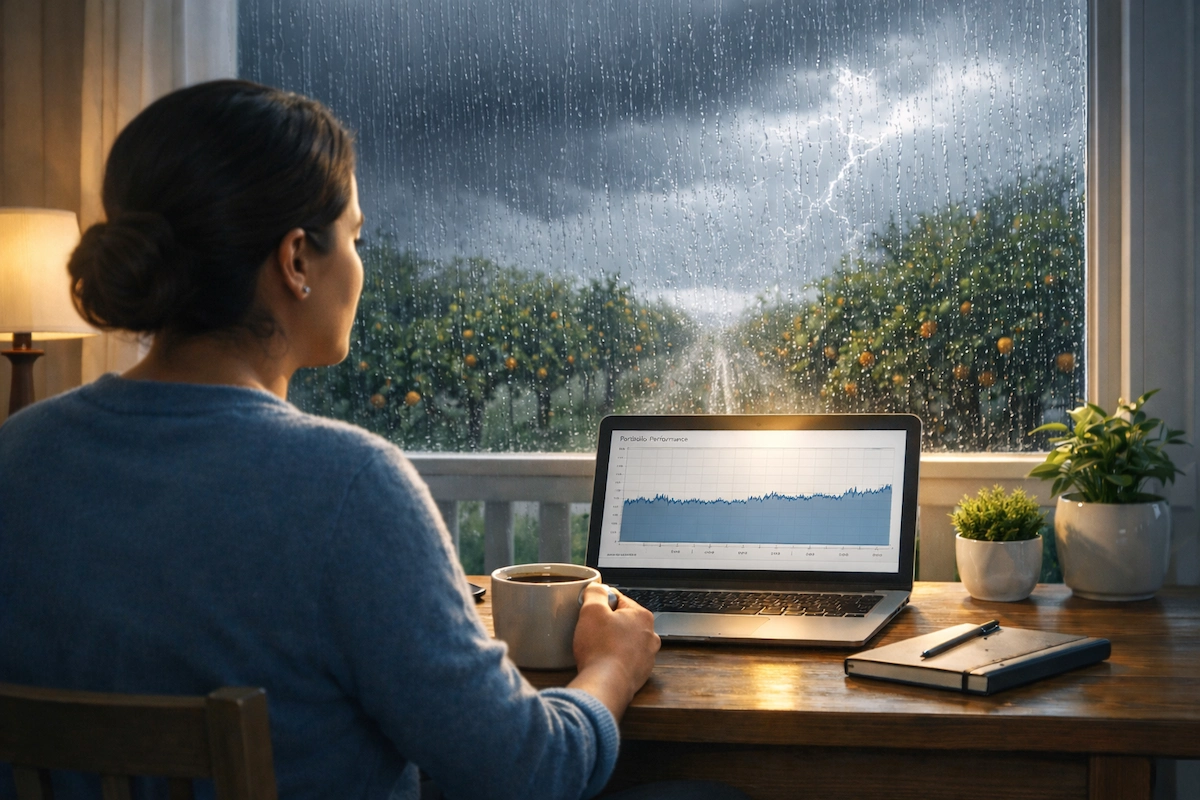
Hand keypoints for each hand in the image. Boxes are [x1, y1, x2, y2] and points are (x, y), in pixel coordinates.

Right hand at [567, 583, 659, 720]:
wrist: (606, 684)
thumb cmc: (600, 649)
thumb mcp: (592, 611)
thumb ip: (595, 593)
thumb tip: (597, 587)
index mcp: (642, 616)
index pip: (617, 600)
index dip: (599, 605)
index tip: (589, 613)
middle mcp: (650, 635)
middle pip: (622, 621)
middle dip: (606, 625)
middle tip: (590, 631)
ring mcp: (647, 656)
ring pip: (624, 641)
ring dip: (610, 642)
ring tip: (595, 649)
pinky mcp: (640, 674)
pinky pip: (624, 660)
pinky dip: (613, 660)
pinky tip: (602, 662)